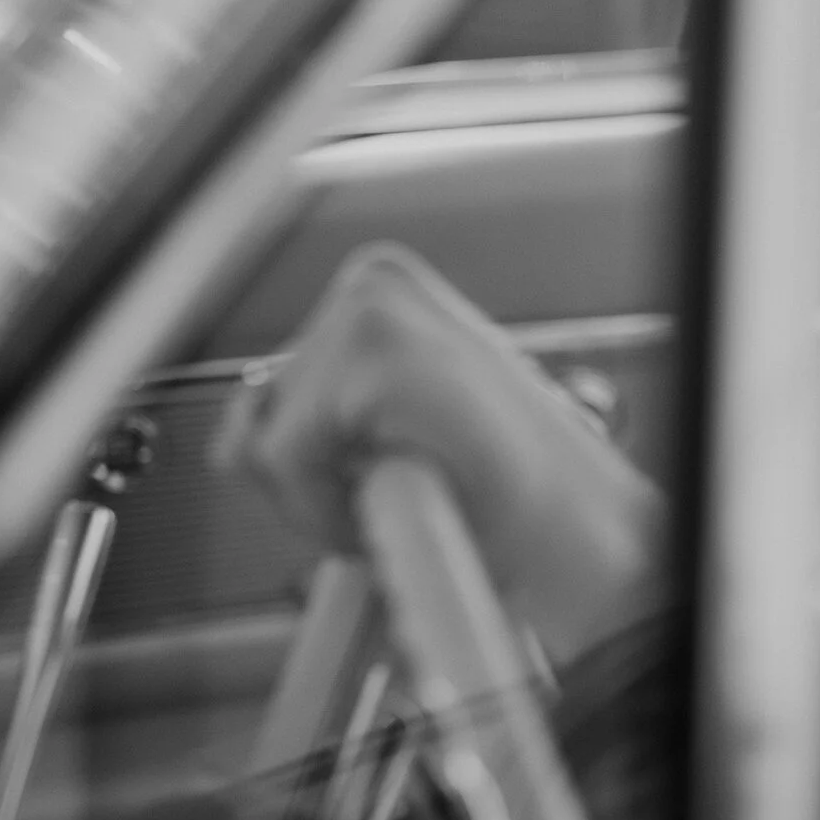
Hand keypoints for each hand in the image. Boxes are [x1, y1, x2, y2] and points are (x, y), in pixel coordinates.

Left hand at [215, 244, 664, 662]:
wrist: (579, 536)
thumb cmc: (506, 497)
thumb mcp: (387, 444)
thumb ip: (302, 422)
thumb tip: (240, 428)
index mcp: (382, 292)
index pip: (276, 385)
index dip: (314, 456)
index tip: (379, 476)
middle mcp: (370, 283)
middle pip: (261, 408)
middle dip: (314, 474)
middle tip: (404, 490)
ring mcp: (369, 309)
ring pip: (265, 438)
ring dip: (324, 494)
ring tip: (411, 493)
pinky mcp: (371, 351)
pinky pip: (284, 459)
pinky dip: (328, 505)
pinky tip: (404, 496)